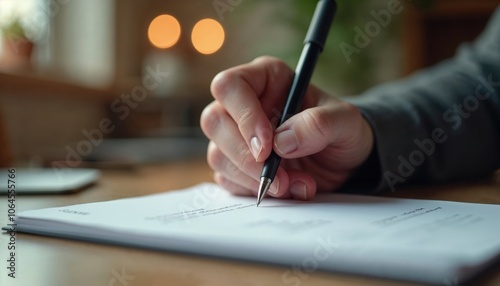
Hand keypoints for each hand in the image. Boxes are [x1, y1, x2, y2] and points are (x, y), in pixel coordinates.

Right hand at [200, 56, 373, 199]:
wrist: (344, 162)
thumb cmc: (343, 130)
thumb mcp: (346, 122)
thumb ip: (320, 124)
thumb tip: (282, 142)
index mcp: (266, 79)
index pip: (231, 86)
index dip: (243, 116)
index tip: (266, 147)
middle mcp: (244, 104)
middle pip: (215, 121)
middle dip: (244, 156)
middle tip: (278, 177)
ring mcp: (236, 136)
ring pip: (217, 154)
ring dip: (252, 178)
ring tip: (294, 185)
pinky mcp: (237, 164)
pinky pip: (227, 179)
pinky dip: (253, 190)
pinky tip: (284, 190)